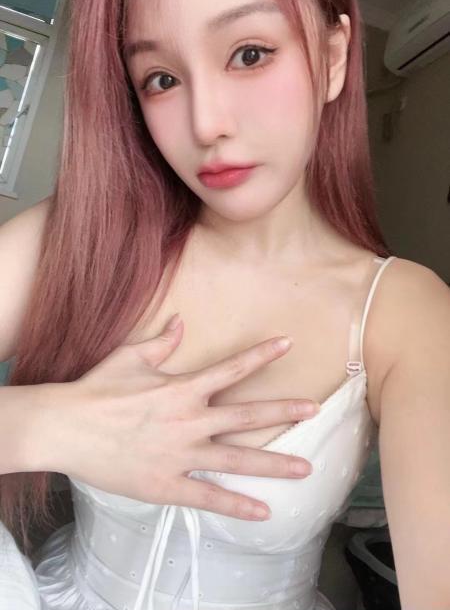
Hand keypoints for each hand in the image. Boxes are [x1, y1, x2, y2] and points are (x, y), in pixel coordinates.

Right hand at [42, 315, 318, 520]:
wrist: (65, 428)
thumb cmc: (96, 391)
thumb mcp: (130, 358)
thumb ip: (162, 342)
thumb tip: (182, 323)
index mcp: (182, 388)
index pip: (232, 368)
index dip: (262, 355)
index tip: (287, 344)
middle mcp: (190, 421)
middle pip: (246, 415)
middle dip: (283, 411)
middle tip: (314, 409)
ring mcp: (181, 454)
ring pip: (237, 458)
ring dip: (274, 463)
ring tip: (305, 468)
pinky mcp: (167, 484)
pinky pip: (208, 497)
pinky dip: (236, 505)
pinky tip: (263, 512)